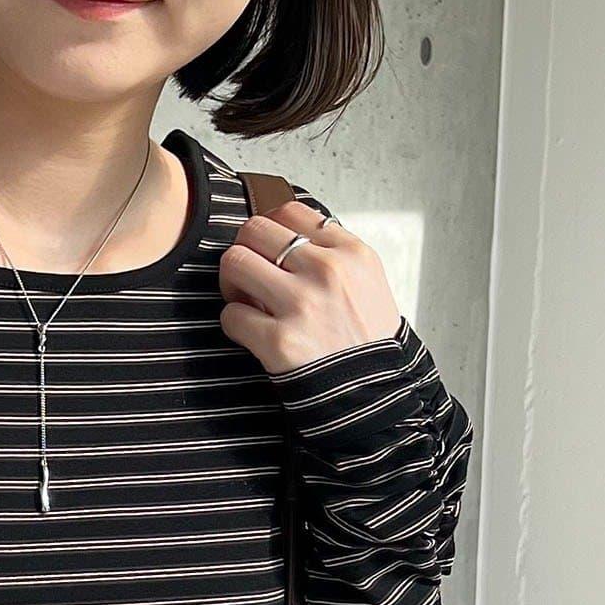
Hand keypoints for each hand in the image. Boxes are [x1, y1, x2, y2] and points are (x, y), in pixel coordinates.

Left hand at [219, 199, 402, 375]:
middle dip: (244, 252)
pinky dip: (234, 323)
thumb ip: (332, 254)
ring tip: (244, 301)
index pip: (289, 211)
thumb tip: (286, 237)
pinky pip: (231, 316)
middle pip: (255, 230)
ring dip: (231, 283)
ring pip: (236, 263)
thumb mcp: (367, 282)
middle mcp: (327, 271)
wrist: (374, 394)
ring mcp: (302, 305)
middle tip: (247, 277)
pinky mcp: (279, 341)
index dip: (269, 230)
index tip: (268, 252)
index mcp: (350, 253)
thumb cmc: (366, 342)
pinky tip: (250, 332)